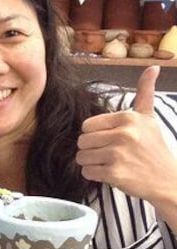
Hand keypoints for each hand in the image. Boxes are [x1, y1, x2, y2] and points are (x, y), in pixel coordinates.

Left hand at [77, 66, 176, 200]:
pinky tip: (111, 173)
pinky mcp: (115, 173)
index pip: (87, 125)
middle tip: (109, 153)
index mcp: (128, 118)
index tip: (111, 140)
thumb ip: (145, 93)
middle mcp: (123, 134)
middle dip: (91, 149)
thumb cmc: (153, 148)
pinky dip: (95, 175)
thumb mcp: (149, 118)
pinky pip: (86, 172)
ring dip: (91, 163)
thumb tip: (153, 67)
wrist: (168, 180)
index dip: (95, 135)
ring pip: (81, 157)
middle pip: (81, 141)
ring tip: (110, 163)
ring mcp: (118, 154)